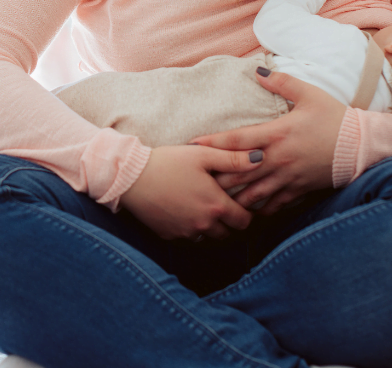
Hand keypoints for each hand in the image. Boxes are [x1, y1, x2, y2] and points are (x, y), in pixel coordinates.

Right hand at [118, 145, 261, 239]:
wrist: (130, 177)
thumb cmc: (168, 162)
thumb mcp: (203, 154)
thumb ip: (234, 159)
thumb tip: (261, 159)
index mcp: (216, 205)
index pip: (244, 221)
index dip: (246, 213)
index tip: (241, 203)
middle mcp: (203, 224)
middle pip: (228, 234)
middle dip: (229, 222)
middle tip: (222, 205)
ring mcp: (185, 233)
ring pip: (208, 238)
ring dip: (210, 227)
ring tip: (203, 208)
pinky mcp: (169, 235)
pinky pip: (187, 237)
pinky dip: (190, 229)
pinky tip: (183, 211)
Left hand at [189, 70, 345, 214]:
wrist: (363, 146)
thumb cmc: (335, 118)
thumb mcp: (309, 94)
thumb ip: (281, 83)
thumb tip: (258, 70)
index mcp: (277, 134)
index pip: (237, 140)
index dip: (213, 144)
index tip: (192, 145)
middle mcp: (278, 159)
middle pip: (238, 172)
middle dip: (216, 176)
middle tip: (196, 178)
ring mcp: (288, 178)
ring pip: (252, 193)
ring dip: (233, 196)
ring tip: (214, 198)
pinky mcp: (299, 191)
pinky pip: (273, 205)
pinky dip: (258, 209)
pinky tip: (245, 211)